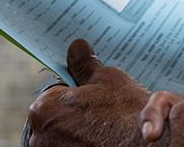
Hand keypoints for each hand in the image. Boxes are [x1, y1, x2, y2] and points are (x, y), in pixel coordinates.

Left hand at [27, 39, 148, 146]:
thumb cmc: (126, 115)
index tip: (93, 101)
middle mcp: (37, 134)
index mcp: (44, 106)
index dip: (76, 96)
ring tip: (102, 133)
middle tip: (100, 117)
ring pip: (60, 138)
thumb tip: (76, 47)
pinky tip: (99, 143)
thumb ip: (86, 65)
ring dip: (74, 134)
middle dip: (72, 116)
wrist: (145, 146)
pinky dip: (79, 146)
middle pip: (54, 118)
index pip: (54, 95)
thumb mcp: (109, 80)